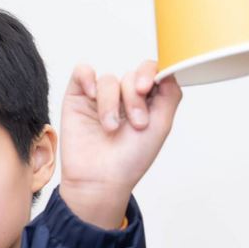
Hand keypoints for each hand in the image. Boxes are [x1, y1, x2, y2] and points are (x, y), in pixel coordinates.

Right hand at [57, 60, 181, 229]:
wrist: (100, 180)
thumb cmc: (130, 160)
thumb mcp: (161, 126)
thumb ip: (170, 94)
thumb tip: (169, 68)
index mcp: (145, 102)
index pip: (150, 72)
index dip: (149, 74)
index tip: (146, 88)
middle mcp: (123, 97)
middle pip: (131, 76)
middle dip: (133, 99)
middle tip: (135, 124)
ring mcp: (100, 97)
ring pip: (108, 79)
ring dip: (111, 103)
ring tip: (110, 128)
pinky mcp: (78, 98)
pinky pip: (82, 72)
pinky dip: (87, 78)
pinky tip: (91, 95)